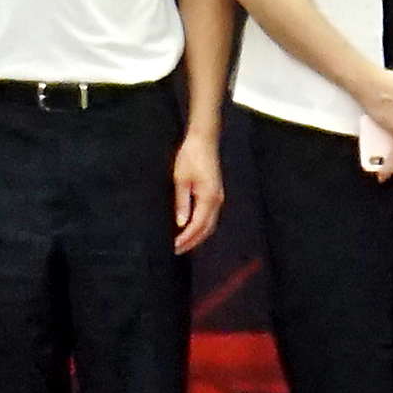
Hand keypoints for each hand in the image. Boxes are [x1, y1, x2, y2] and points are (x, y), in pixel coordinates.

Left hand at [169, 134, 224, 253]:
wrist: (204, 141)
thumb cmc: (190, 157)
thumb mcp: (181, 180)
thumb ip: (182, 203)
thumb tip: (181, 223)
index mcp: (208, 198)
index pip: (197, 225)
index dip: (186, 238)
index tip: (173, 247)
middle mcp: (217, 200)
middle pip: (207, 229)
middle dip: (192, 242)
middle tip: (176, 251)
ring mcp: (219, 197)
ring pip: (210, 224)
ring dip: (198, 236)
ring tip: (183, 244)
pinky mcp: (216, 194)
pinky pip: (210, 217)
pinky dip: (201, 227)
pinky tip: (191, 228)